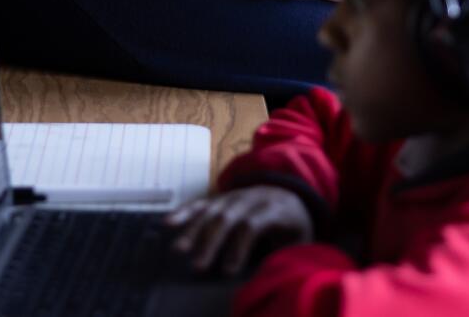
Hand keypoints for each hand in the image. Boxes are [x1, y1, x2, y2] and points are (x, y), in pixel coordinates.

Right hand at [168, 185, 315, 274]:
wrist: (292, 195)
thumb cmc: (294, 228)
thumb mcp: (300, 241)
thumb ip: (284, 253)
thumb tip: (268, 274)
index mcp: (274, 209)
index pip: (252, 225)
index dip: (239, 248)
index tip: (228, 272)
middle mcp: (251, 198)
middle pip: (227, 218)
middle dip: (210, 242)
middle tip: (198, 267)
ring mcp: (233, 196)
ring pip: (211, 211)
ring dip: (193, 231)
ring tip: (179, 250)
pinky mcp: (221, 198)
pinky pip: (201, 203)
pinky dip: (184, 212)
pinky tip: (169, 223)